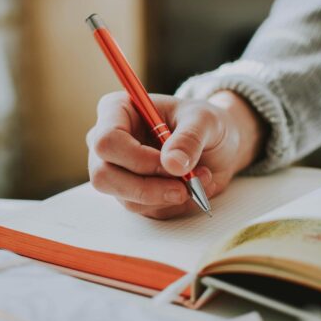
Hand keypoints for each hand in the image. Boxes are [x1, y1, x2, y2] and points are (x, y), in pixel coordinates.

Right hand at [86, 90, 265, 218]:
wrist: (216, 143)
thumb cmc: (203, 122)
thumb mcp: (205, 120)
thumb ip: (189, 138)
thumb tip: (173, 164)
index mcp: (117, 110)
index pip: (107, 140)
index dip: (137, 158)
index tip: (172, 164)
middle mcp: (108, 142)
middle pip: (104, 175)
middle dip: (147, 187)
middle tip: (184, 187)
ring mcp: (116, 170)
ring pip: (126, 198)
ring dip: (167, 196)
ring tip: (200, 178)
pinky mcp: (130, 193)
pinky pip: (144, 210)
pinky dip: (173, 204)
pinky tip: (192, 187)